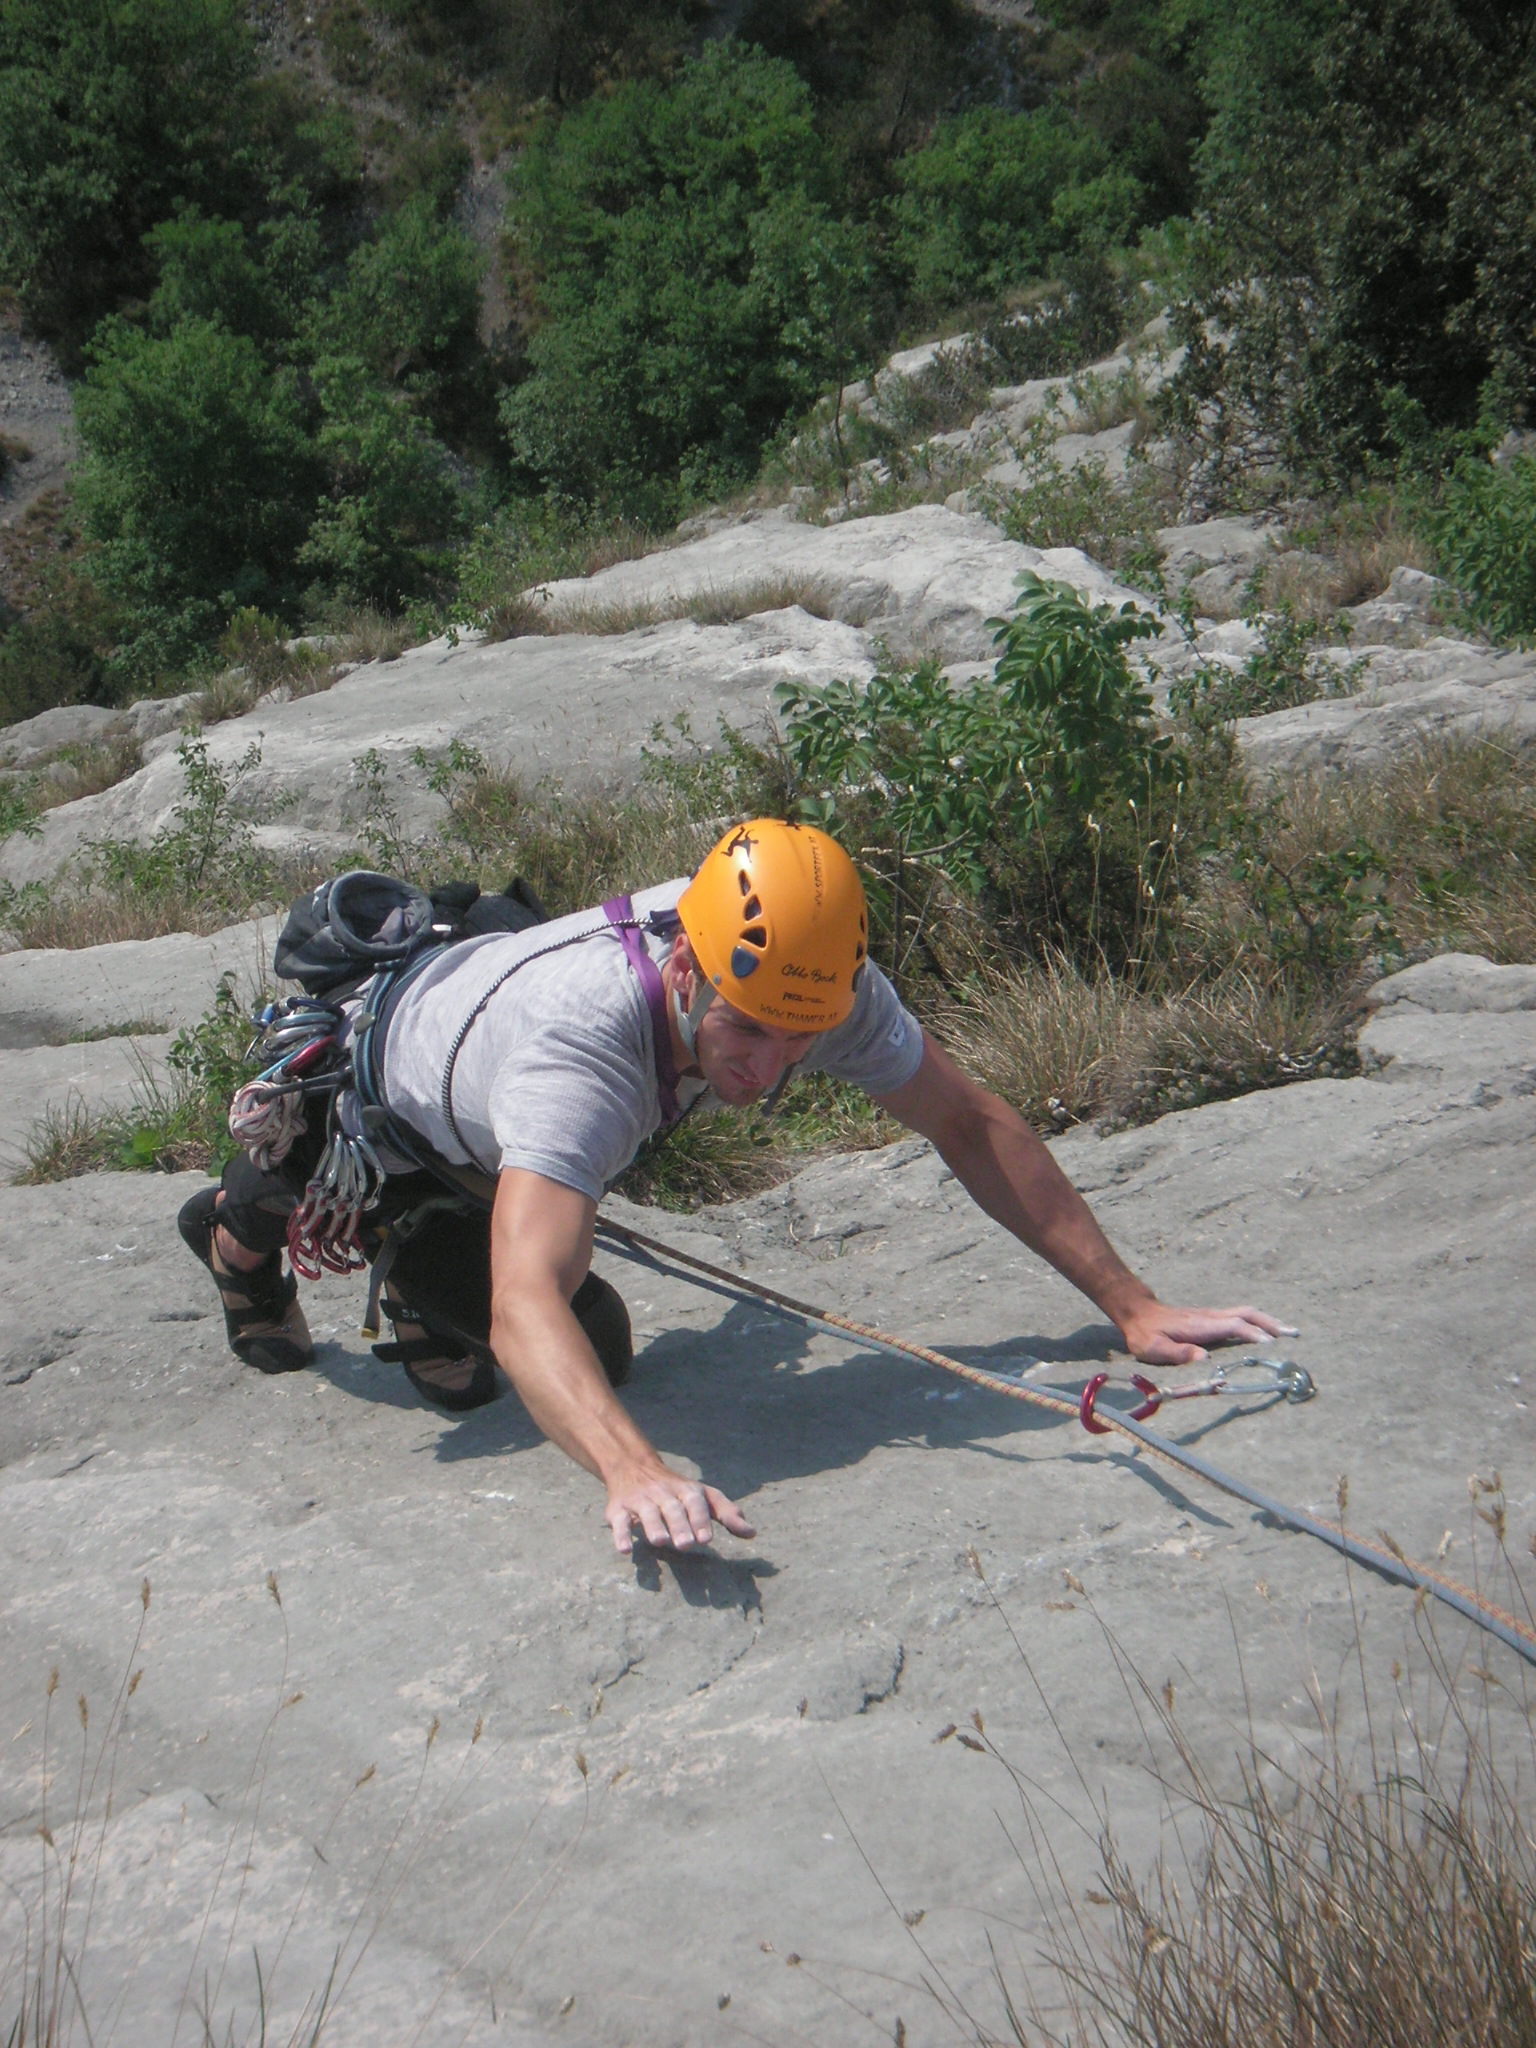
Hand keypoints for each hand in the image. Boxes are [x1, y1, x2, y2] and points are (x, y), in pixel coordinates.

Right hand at [605, 1460, 755, 1555]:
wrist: (633, 1466)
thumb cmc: (676, 1490)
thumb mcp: (703, 1496)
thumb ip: (726, 1513)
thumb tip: (751, 1533)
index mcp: (686, 1490)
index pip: (695, 1502)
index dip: (700, 1519)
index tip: (706, 1539)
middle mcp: (663, 1494)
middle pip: (672, 1508)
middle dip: (679, 1525)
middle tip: (686, 1545)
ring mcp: (640, 1501)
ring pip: (647, 1512)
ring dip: (653, 1527)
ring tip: (660, 1541)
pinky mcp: (617, 1510)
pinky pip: (618, 1521)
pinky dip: (620, 1535)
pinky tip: (624, 1550)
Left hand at [1119, 1301, 1297, 1366]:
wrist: (1138, 1313)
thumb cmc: (1145, 1333)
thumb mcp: (1154, 1347)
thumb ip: (1178, 1352)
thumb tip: (1205, 1358)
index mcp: (1200, 1325)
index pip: (1233, 1326)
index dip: (1252, 1335)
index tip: (1272, 1345)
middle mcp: (1210, 1317)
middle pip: (1247, 1314)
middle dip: (1271, 1323)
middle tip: (1294, 1334)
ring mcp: (1212, 1315)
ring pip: (1246, 1313)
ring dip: (1268, 1320)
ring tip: (1289, 1332)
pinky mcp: (1211, 1318)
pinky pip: (1240, 1316)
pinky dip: (1258, 1321)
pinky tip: (1267, 1331)